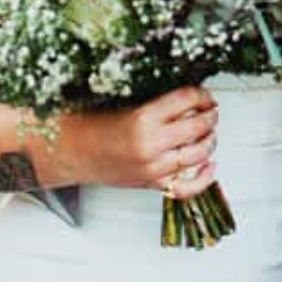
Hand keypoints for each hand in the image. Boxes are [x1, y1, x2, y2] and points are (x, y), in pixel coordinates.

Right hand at [59, 86, 218, 196]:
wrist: (70, 150)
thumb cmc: (90, 123)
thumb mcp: (122, 101)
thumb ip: (155, 101)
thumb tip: (186, 97)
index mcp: (143, 118)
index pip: (187, 100)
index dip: (201, 94)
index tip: (203, 94)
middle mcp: (151, 145)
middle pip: (197, 127)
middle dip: (209, 116)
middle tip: (211, 109)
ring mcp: (153, 168)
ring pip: (198, 155)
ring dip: (210, 140)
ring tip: (209, 131)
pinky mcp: (151, 184)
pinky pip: (187, 187)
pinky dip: (204, 178)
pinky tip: (210, 166)